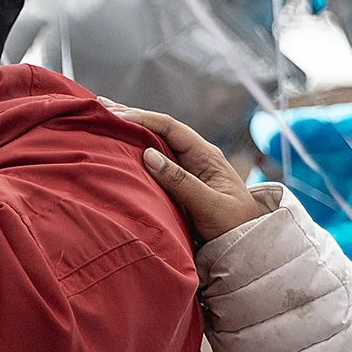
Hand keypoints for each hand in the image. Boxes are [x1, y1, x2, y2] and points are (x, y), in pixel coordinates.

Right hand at [105, 104, 263, 242]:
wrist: (250, 246)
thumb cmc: (235, 225)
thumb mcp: (210, 206)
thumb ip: (181, 182)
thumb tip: (149, 155)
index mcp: (206, 155)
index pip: (171, 127)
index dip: (143, 119)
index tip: (116, 115)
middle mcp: (196, 156)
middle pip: (160, 129)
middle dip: (132, 117)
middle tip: (101, 106)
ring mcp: (188, 168)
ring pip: (156, 143)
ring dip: (132, 130)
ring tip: (105, 118)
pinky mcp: (181, 182)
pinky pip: (156, 161)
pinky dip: (136, 150)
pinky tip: (120, 146)